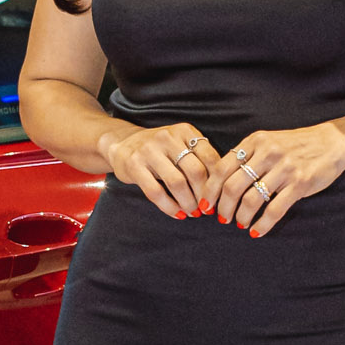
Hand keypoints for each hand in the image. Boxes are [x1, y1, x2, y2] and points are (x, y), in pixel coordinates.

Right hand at [99, 120, 219, 218]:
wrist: (123, 143)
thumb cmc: (160, 149)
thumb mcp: (181, 144)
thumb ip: (199, 158)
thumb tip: (221, 187)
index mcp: (185, 131)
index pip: (210, 157)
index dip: (217, 181)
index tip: (220, 196)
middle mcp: (167, 137)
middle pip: (195, 171)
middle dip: (204, 195)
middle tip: (207, 208)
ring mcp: (149, 151)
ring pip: (177, 183)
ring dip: (188, 203)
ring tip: (193, 212)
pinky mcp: (134, 166)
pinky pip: (156, 192)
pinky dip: (169, 207)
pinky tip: (177, 214)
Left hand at [202, 121, 344, 235]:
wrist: (332, 142)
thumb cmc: (296, 145)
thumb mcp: (268, 142)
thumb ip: (247, 156)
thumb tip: (220, 180)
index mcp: (255, 142)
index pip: (222, 168)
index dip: (210, 190)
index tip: (205, 204)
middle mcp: (267, 153)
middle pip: (232, 186)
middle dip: (223, 207)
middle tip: (222, 218)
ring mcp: (284, 168)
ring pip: (251, 200)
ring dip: (242, 217)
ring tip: (240, 224)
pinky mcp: (300, 183)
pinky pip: (275, 210)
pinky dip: (262, 224)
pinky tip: (257, 231)